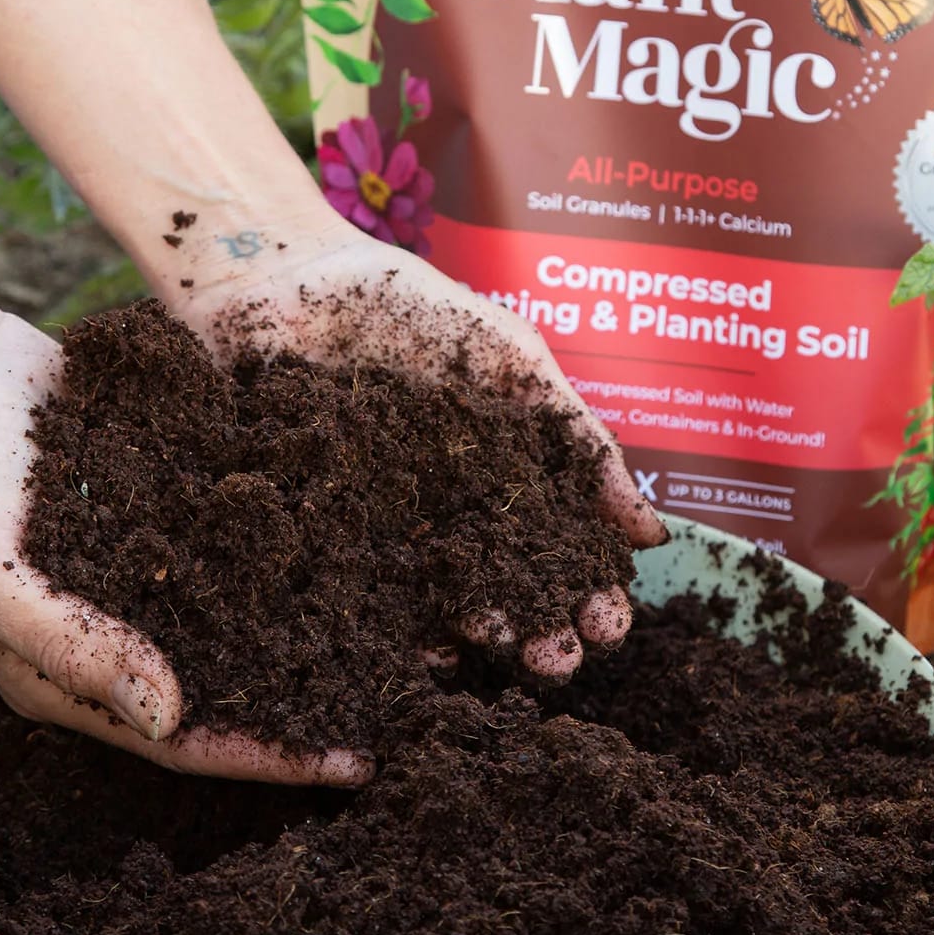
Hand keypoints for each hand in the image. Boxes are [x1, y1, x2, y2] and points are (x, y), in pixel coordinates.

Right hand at [0, 302, 371, 786]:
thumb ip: (69, 644)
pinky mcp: (166, 504)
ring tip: (390, 636)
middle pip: (225, 684)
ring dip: (309, 626)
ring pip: (242, 613)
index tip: (344, 763)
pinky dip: (292, 548)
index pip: (180, 739)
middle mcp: (117, 629)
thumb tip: (168, 718)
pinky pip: (239, 539)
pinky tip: (355, 541)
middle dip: (303, 700)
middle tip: (392, 705)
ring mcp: (145, 566)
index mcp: (67, 672)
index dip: (261, 755)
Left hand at [168, 216, 667, 682]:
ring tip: (497, 646)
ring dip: (471, 634)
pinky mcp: (315, 535)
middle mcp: (446, 519)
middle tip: (558, 659)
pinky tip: (415, 645)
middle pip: (500, 588)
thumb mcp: (513, 359)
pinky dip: (386, 624)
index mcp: (502, 481)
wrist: (284, 276)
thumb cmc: (410, 307)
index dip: (584, 590)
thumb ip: (577, 437)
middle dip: (536, 628)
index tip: (609, 622)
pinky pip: (354, 591)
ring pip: (433, 601)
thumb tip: (649, 531)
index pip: (553, 549)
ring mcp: (380, 532)